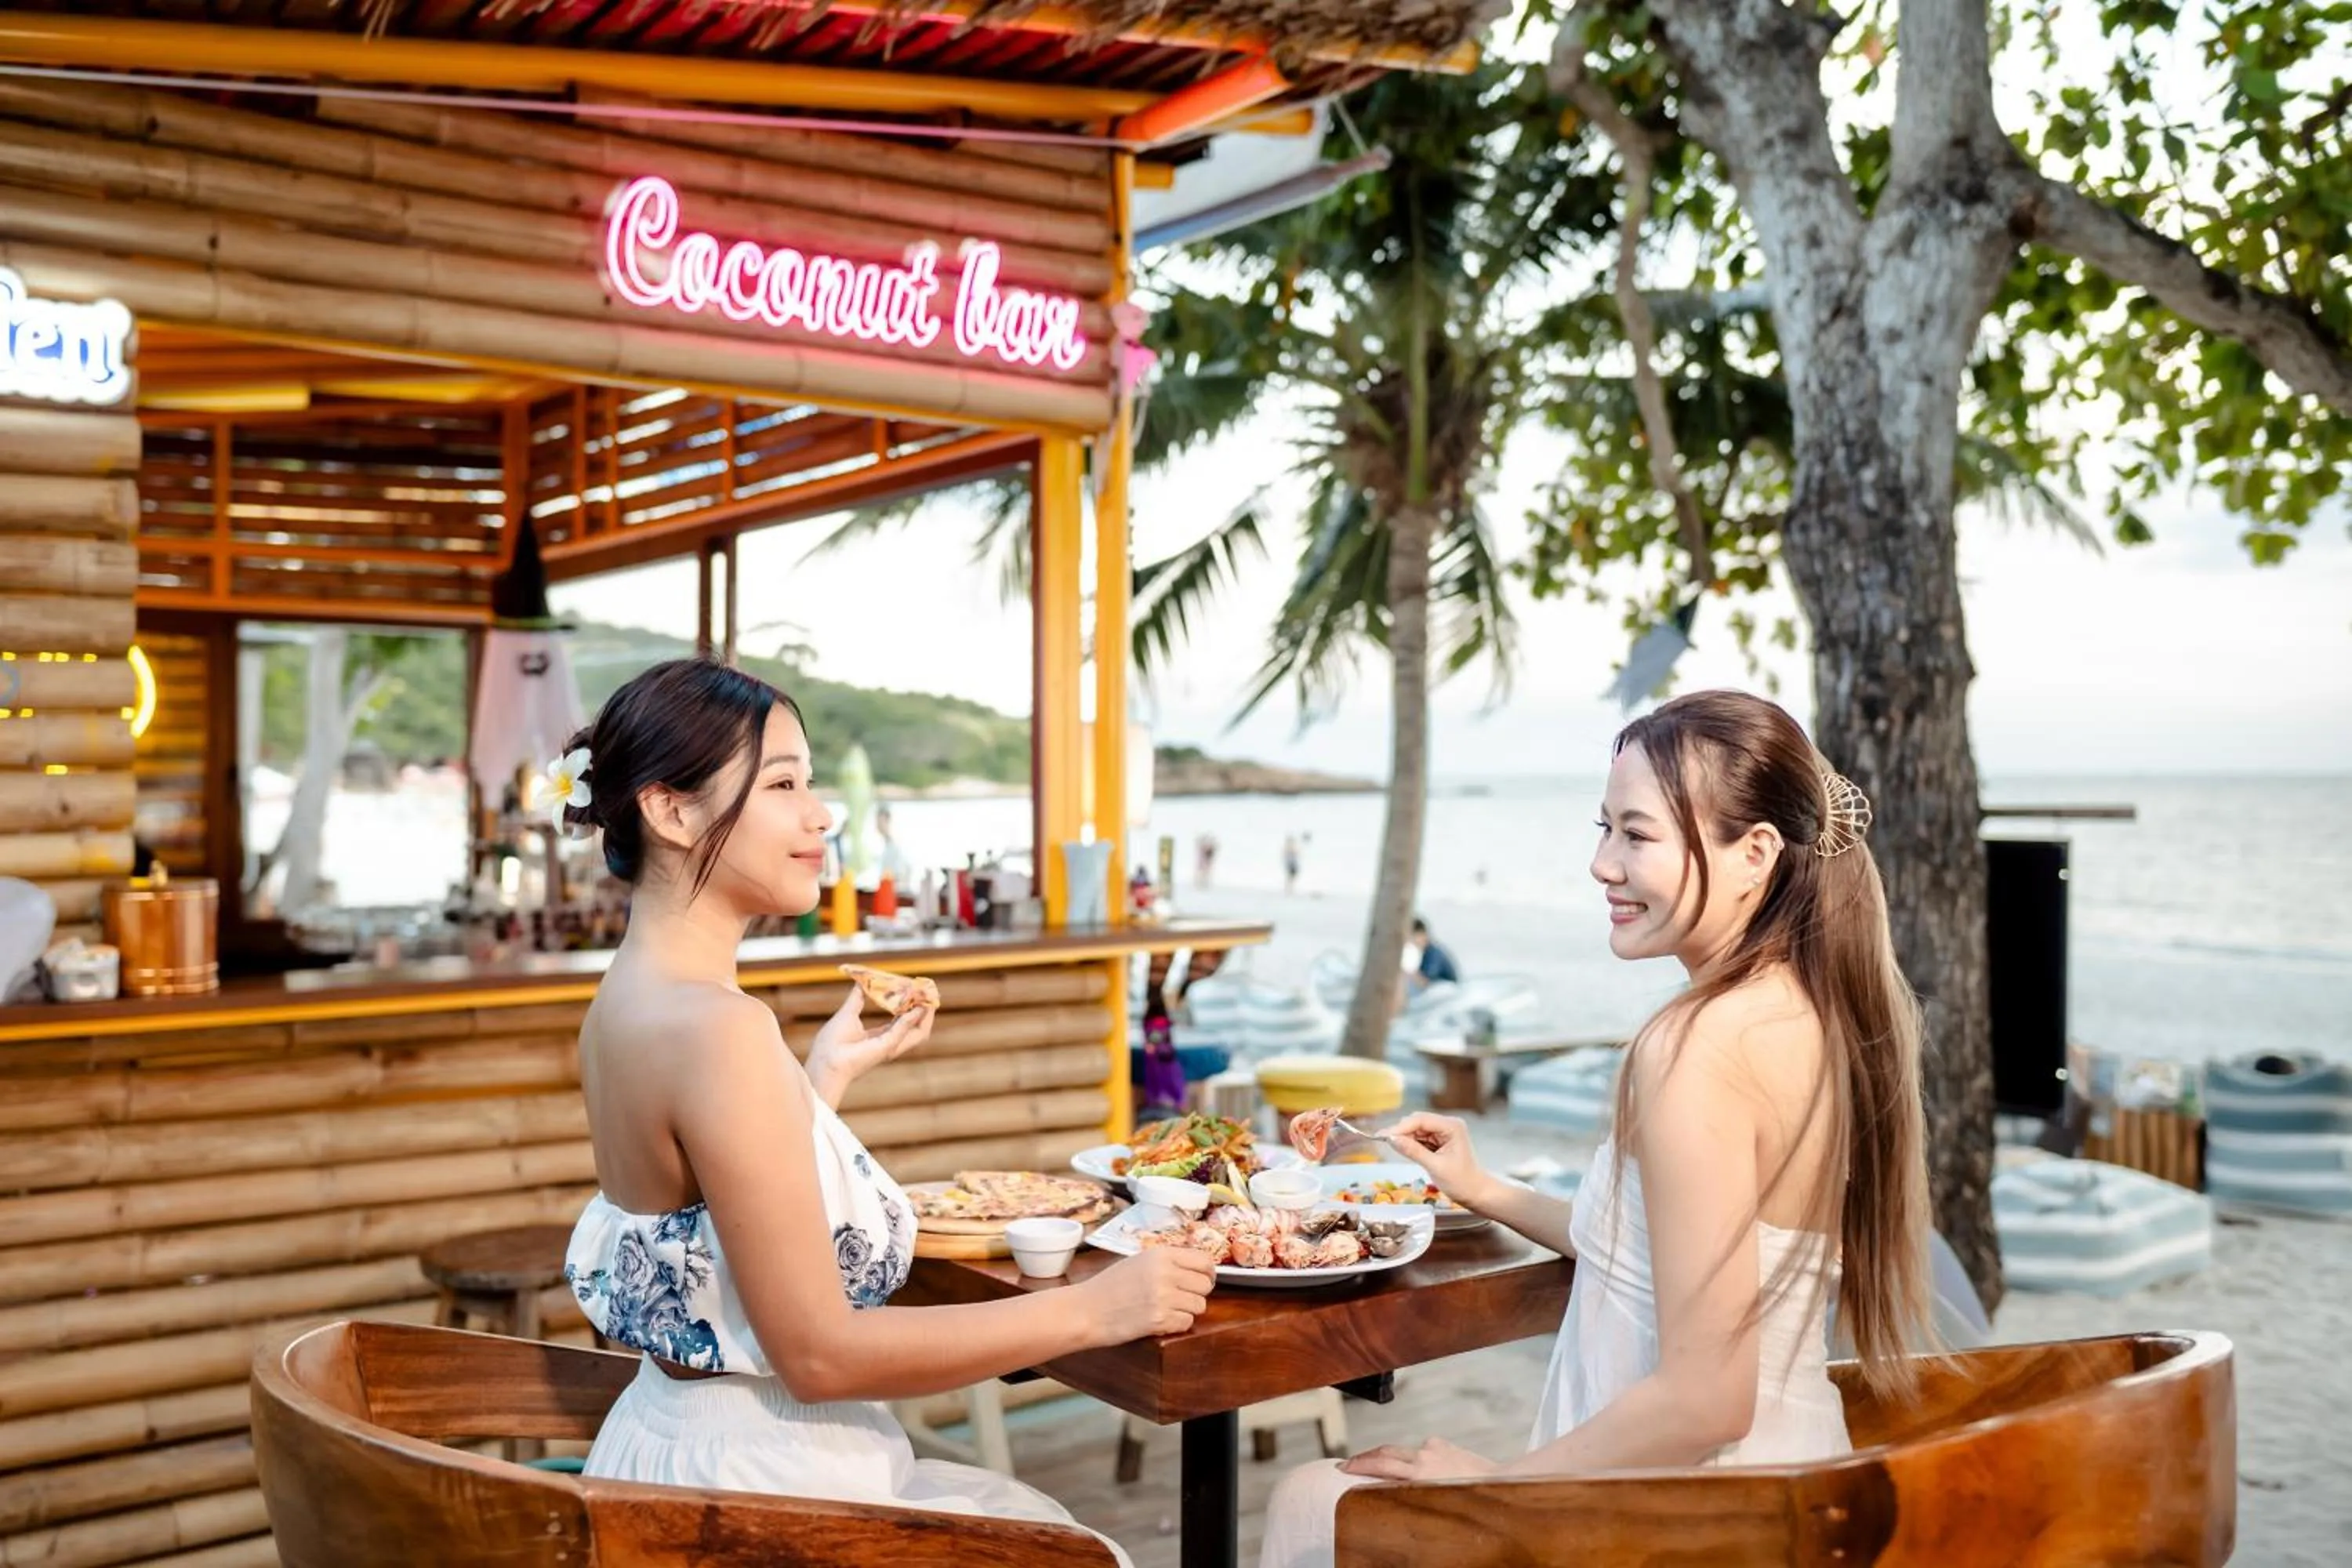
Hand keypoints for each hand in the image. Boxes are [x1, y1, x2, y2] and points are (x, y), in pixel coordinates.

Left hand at [804, 988, 932, 1103]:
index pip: (900, 1021)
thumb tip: (862, 979)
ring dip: (926, 1015)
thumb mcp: (849, 1012)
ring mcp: (890, 1047)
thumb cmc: (832, 1041)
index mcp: (877, 1037)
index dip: (909, 1007)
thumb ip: (859, 996)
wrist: (826, 1058)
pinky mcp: (888, 1047)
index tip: (914, 991)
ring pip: (919, 1032)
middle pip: (914, 1027)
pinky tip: (918, 1005)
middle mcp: (887, 1043)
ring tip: (930, 997)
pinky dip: (914, 1017)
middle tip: (929, 993)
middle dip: (924, 1011)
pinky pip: (906, 1029)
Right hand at [1079, 1247, 1214, 1343]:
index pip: (1205, 1261)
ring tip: (1166, 1310)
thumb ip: (1168, 1262)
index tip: (1202, 1280)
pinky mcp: (1159, 1320)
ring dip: (1187, 1310)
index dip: (1207, 1273)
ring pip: (1199, 1305)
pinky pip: (1186, 1323)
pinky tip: (1160, 1321)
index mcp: (1161, 1254)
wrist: (1086, 1310)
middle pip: (1205, 1285)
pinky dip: (1176, 1325)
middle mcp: (1165, 1273)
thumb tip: (1198, 1269)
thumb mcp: (1139, 1261)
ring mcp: (1163, 1297)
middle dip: (1196, 1294)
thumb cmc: (1109, 1286)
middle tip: (1180, 1299)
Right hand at [1339, 1436, 1498, 1482]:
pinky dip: (1413, 1458)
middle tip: (1346, 1465)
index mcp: (1421, 1472)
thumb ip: (1413, 1493)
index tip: (1342, 1468)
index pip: (1381, 1465)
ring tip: (1376, 1469)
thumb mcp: (1436, 1500)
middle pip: (1384, 1452)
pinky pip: (1420, 1450)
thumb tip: (1392, 1493)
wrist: (1501, 1478)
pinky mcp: (1441, 1443)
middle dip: (1363, 1458)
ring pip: (1402, 1451)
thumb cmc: (1473, 1496)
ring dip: (1388, 1459)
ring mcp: (1432, 1447)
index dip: (1359, 1466)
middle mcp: (1424, 1456)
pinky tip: (1419, 1469)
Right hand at [1384, 1112, 1488, 1203]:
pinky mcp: (1440, 1141)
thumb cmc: (1461, 1182)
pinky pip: (1420, 1138)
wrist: (1476, 1193)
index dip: (1400, 1127)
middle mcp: (1448, 1125)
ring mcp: (1444, 1132)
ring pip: (1417, 1130)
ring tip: (1393, 1147)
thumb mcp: (1435, 1167)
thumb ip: (1413, 1151)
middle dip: (1401, 1132)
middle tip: (1384, 1142)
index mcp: (1451, 1126)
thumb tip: (1391, 1139)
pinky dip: (1411, 1144)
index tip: (1382, 1136)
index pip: (1420, 1120)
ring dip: (1405, 1138)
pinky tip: (1404, 1150)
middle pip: (1417, 1122)